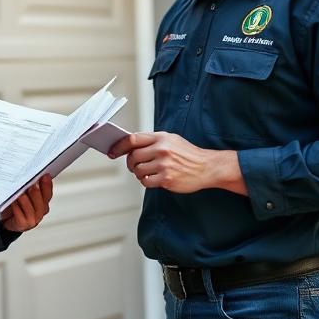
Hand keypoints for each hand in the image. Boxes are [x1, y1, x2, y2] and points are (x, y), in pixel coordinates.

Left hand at [1, 175, 52, 231]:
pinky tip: (13, 202)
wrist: (8, 221)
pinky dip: (16, 208)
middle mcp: (40, 212)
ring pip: (31, 208)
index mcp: (43, 203)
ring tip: (21, 192)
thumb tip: (30, 173)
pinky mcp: (23, 225)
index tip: (45, 175)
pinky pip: (20, 215)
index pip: (48, 193)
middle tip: (32, 183)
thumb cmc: (17, 205)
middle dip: (36, 192)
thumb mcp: (26, 194)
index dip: (47, 184)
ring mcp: (32, 220)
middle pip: (41, 201)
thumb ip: (30, 185)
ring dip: (25, 199)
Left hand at [108, 132, 246, 194]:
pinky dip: (146, 181)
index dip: (119, 146)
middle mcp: (162, 149)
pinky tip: (153, 179)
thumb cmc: (187, 154)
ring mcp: (164, 164)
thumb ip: (152, 141)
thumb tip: (130, 145)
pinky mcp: (166, 179)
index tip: (111, 152)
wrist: (207, 167)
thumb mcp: (171, 140)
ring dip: (138, 173)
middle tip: (134, 166)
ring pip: (137, 170)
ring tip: (147, 172)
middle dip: (130, 163)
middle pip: (132, 157)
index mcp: (161, 137)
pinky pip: (145, 181)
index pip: (133, 139)